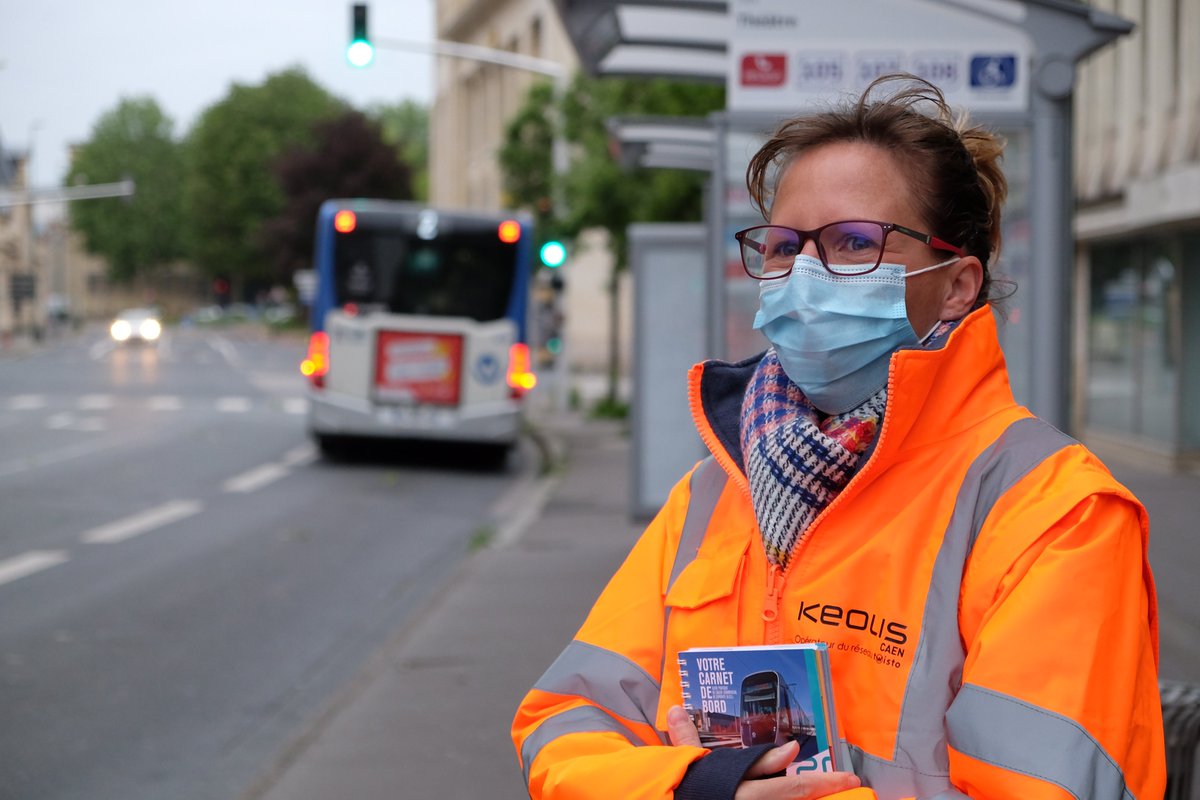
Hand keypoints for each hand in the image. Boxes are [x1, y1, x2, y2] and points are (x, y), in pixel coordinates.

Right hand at [666, 706, 861, 798]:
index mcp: (731, 784)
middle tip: (849, 780)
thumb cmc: (684, 792)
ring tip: (840, 793)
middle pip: (789, 793)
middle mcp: (747, 799)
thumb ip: (687, 739)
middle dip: (822, 786)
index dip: (779, 758)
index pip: (759, 767)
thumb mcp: (684, 766)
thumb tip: (676, 708)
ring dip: (815, 799)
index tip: (795, 749)